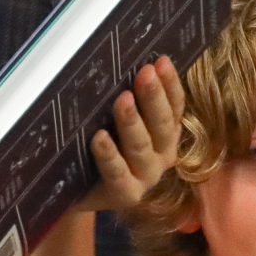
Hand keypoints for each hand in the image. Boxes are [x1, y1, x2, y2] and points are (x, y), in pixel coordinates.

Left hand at [77, 58, 183, 212]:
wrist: (80, 192)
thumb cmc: (103, 147)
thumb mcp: (116, 120)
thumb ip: (128, 99)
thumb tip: (124, 63)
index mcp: (167, 133)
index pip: (175, 106)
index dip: (170, 84)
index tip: (161, 61)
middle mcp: (163, 155)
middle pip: (162, 124)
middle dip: (153, 97)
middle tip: (145, 73)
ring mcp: (146, 177)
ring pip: (141, 147)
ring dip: (132, 122)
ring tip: (123, 99)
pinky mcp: (125, 195)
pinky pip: (118, 173)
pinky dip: (109, 155)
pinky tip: (99, 137)